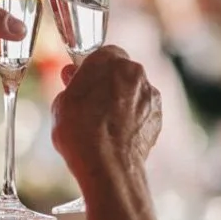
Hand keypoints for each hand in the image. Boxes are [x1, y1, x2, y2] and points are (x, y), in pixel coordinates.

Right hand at [51, 46, 161, 192]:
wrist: (107, 165)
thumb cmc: (79, 132)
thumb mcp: (61, 103)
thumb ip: (71, 84)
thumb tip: (72, 76)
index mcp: (108, 60)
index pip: (102, 54)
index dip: (91, 69)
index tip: (82, 82)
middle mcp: (133, 71)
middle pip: (121, 71)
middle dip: (109, 83)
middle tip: (92, 104)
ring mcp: (150, 93)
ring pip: (134, 91)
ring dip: (123, 101)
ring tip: (105, 125)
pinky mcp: (159, 115)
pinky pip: (144, 110)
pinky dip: (135, 118)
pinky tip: (119, 134)